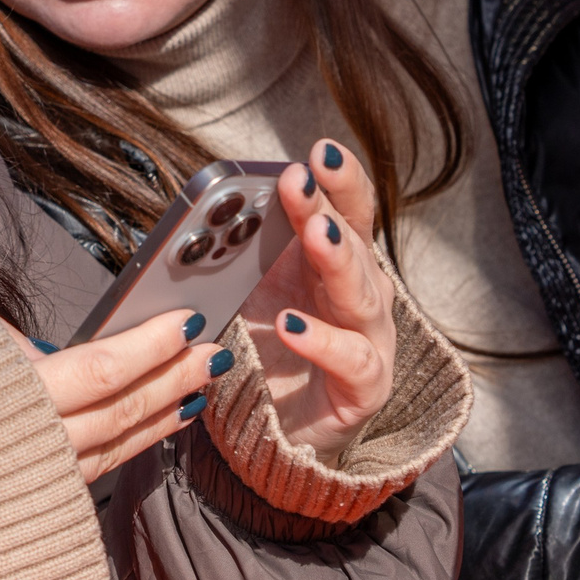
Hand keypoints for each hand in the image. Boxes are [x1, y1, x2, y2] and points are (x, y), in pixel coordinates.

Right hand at [14, 308, 225, 483]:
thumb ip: (14, 343)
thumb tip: (59, 335)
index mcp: (16, 399)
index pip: (100, 369)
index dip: (150, 345)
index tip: (185, 321)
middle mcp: (38, 444)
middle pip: (122, 408)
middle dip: (174, 376)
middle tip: (213, 353)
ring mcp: (48, 475)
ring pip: (122, 441)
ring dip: (169, 409)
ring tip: (203, 382)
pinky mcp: (53, 494)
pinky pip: (109, 464)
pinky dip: (145, 438)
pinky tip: (174, 418)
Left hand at [231, 141, 398, 460]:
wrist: (288, 429)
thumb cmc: (274, 350)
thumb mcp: (253, 292)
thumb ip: (243, 254)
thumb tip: (209, 215)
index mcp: (338, 261)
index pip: (348, 209)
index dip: (339, 178)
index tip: (317, 149)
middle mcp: (363, 292)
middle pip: (353, 242)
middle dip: (327, 206)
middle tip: (302, 177)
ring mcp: (370, 339)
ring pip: (360, 293)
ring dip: (335, 259)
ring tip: (313, 233)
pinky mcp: (364, 387)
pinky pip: (349, 359)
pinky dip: (321, 340)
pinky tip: (290, 325)